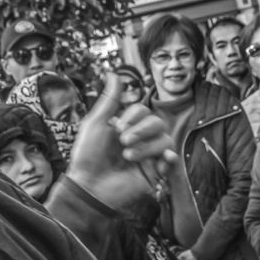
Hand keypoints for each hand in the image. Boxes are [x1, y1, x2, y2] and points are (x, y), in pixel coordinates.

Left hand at [67, 74, 177, 211]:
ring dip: (146, 147)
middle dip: (141, 130)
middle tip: (123, 141)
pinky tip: (161, 160)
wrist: (89, 186)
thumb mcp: (96, 123)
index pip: (143, 110)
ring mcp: (149, 155)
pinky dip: (168, 157)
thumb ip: (109, 99)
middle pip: (157, 122)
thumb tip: (114, 72)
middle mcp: (141, 138)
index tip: (117, 127)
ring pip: (165, 140)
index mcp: (127, 126)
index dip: (134, 116)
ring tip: (128, 157)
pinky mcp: (156, 172)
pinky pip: (172, 159)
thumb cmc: (88, 156)